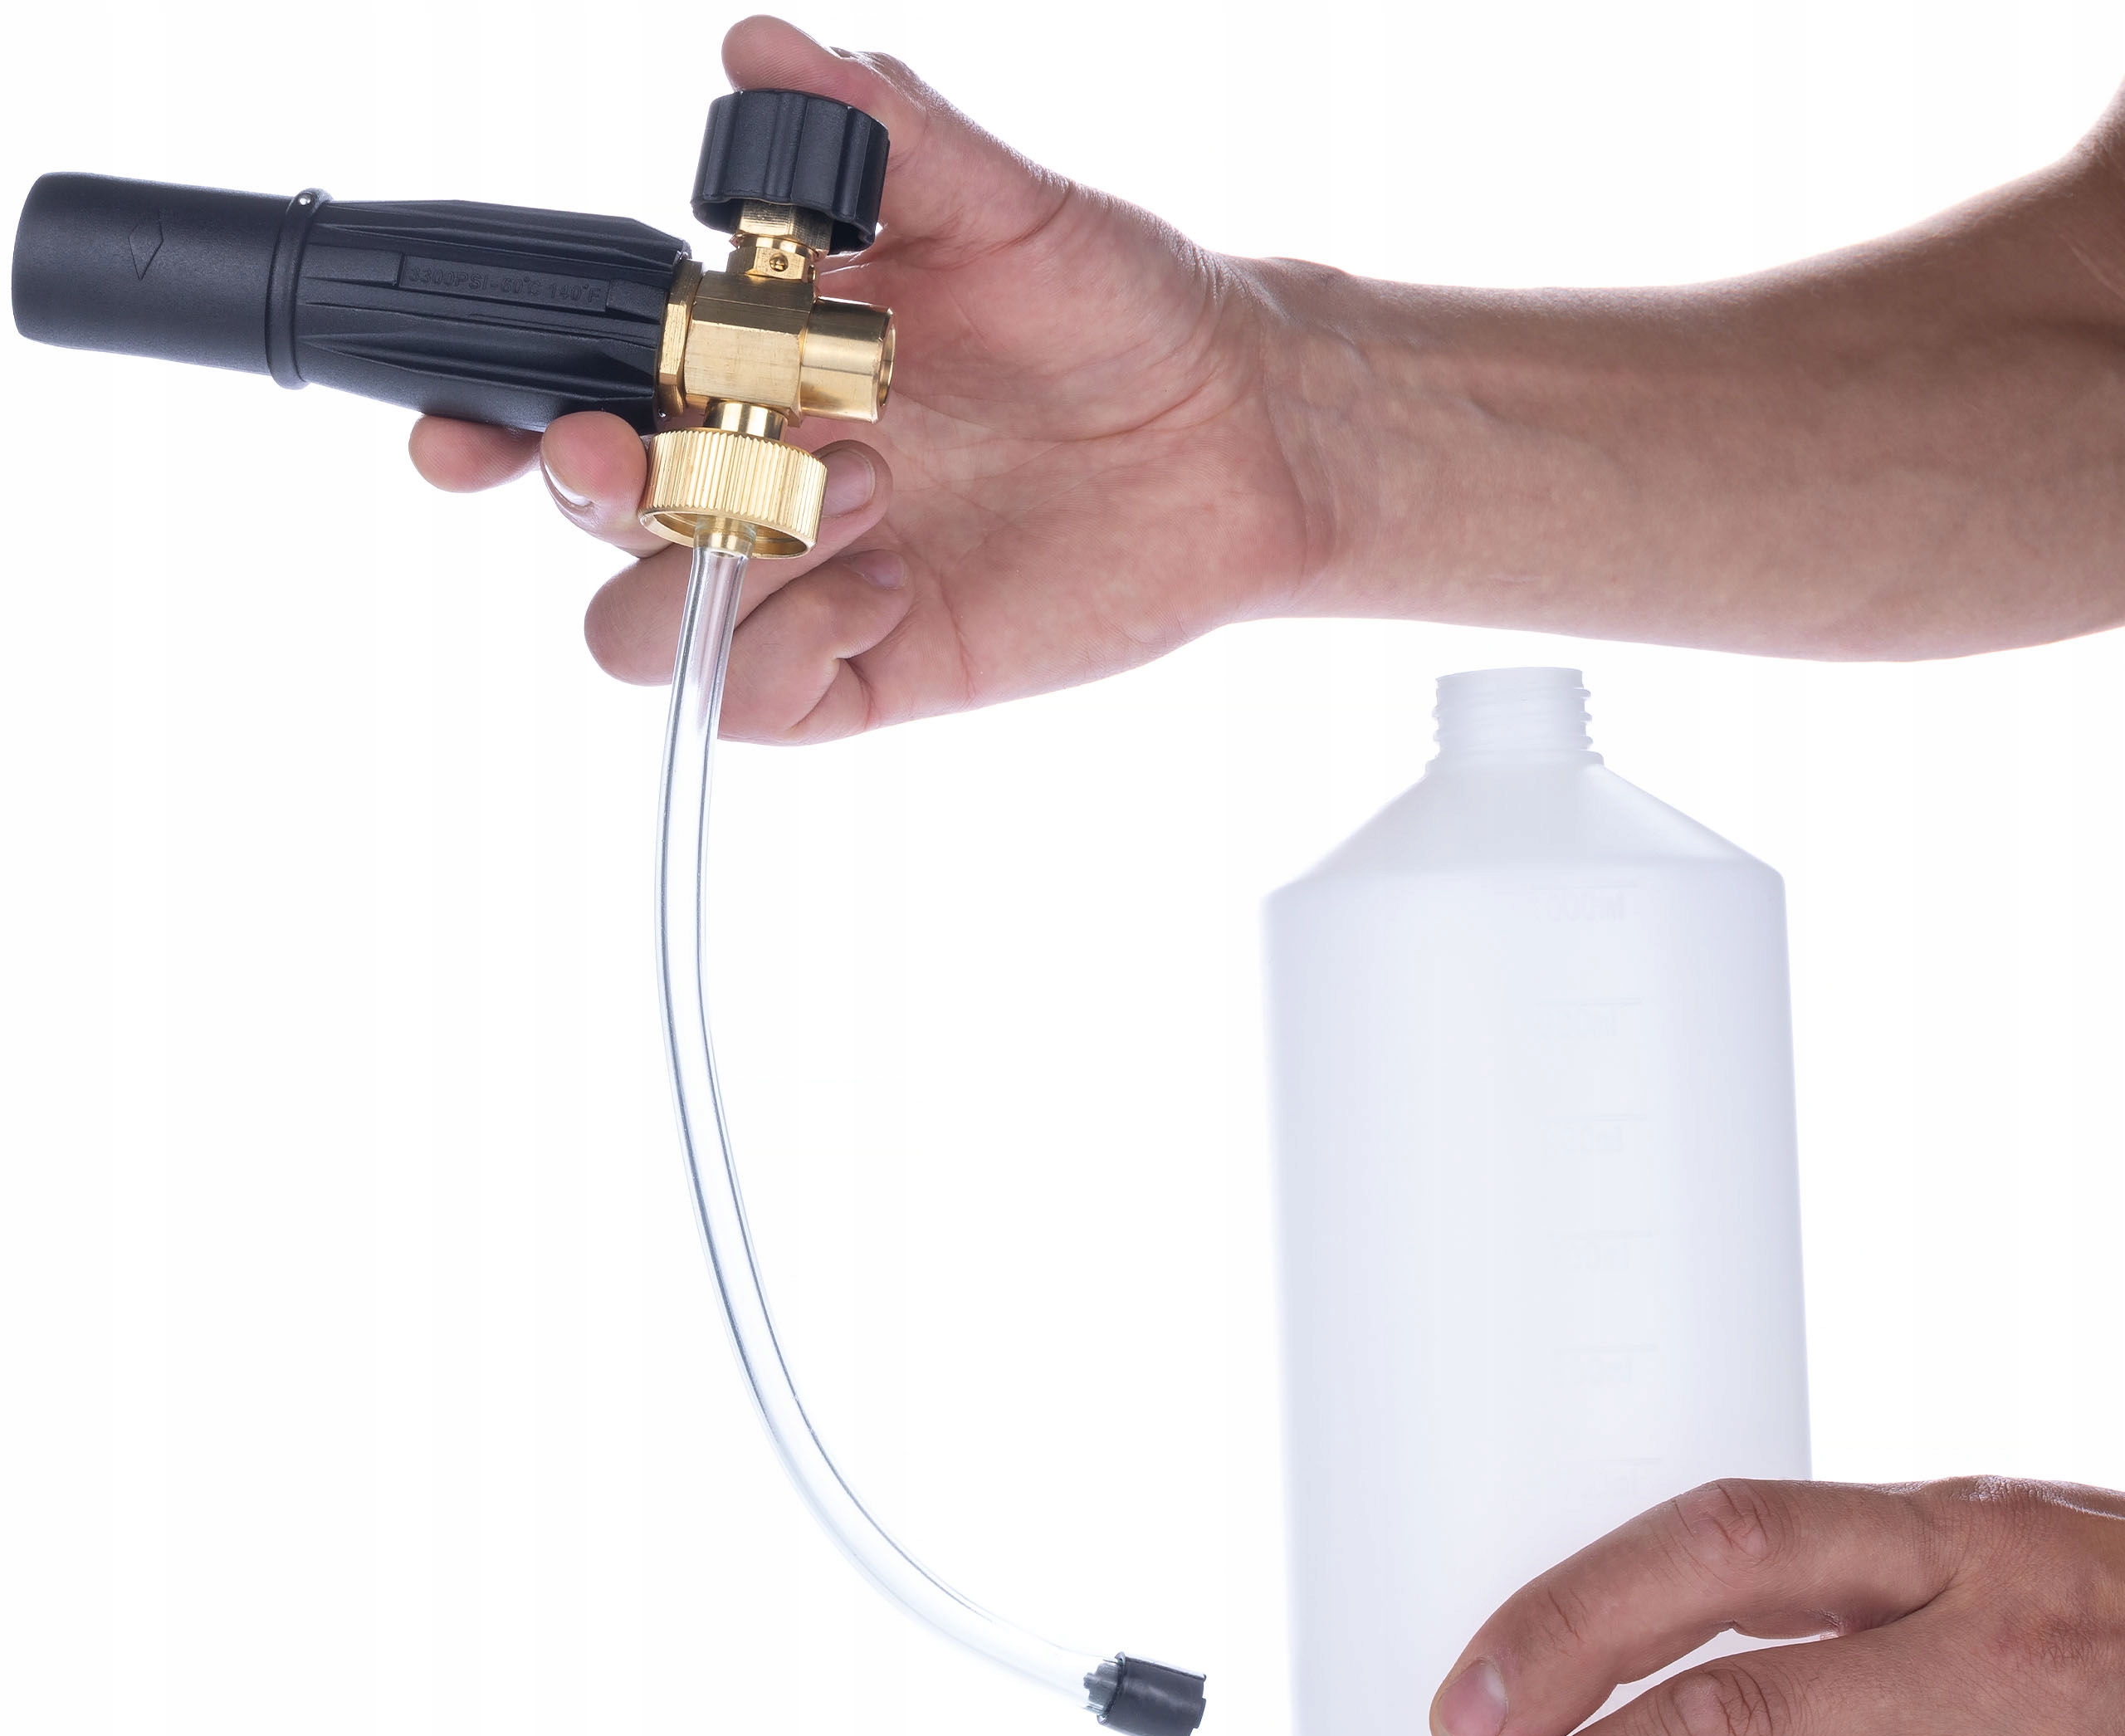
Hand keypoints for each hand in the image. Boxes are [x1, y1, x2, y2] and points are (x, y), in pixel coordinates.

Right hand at [409, 15, 1309, 740]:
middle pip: (591, 526)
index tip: (464, 440)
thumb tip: (760, 49)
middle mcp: (752, 473)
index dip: (490, 426)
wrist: (1234, 430)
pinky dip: (794, 652)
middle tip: (700, 447)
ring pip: (650, 636)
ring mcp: (804, 581)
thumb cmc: (1115, 302)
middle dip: (612, 493)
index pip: (568, 399)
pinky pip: (757, 707)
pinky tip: (893, 587)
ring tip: (872, 496)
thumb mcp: (1001, 202)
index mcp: (740, 359)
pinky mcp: (868, 668)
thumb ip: (883, 133)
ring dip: (726, 571)